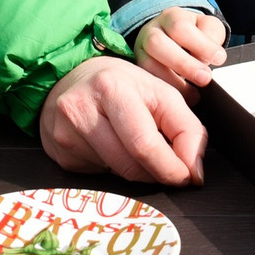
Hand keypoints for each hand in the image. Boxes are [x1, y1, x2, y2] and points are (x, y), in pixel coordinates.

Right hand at [39, 55, 206, 185]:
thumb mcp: (158, 92)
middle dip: (159, 175)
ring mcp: (66, 133)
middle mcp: (82, 108)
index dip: (172, 168)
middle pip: (130, 165)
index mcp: (112, 87)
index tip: (188, 175)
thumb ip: (186, 128)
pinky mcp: (60, 153)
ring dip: (140, 174)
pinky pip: (99, 176)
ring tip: (142, 153)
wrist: (70, 78)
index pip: (145, 144)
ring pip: (116, 174)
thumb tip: (194, 172)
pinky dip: (116, 170)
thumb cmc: (119, 84)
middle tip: (173, 173)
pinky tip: (114, 150)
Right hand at [133, 7, 226, 94]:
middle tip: (205, 78)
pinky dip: (162, 90)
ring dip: (171, 81)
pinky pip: (144, 80)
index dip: (200, 44)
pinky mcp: (138, 69)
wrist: (175, 39)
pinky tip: (179, 97)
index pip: (180, 27)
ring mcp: (140, 50)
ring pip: (146, 64)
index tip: (219, 58)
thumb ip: (211, 35)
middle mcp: (151, 31)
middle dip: (183, 64)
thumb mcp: (207, 27)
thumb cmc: (195, 34)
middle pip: (157, 43)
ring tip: (194, 93)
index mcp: (170, 17)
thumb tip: (211, 56)